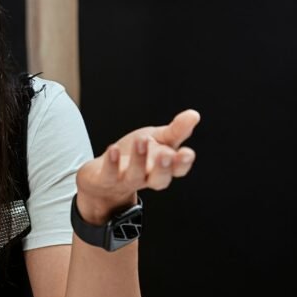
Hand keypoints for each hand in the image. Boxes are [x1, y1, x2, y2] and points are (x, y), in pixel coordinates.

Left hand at [75, 109, 200, 222]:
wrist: (102, 177)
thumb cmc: (136, 156)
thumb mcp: (158, 140)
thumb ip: (176, 131)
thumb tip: (194, 115)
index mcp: (162, 167)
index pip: (177, 169)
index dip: (183, 163)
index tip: (187, 153)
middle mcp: (146, 177)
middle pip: (159, 179)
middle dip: (164, 168)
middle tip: (166, 155)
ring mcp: (126, 180)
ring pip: (134, 175)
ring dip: (139, 160)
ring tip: (141, 141)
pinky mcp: (105, 180)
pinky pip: (109, 174)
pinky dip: (112, 163)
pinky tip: (113, 149)